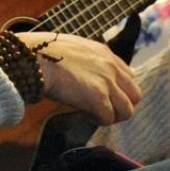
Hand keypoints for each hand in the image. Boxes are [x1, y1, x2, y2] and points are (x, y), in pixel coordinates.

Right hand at [17, 31, 140, 125]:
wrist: (34, 58)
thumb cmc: (44, 54)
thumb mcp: (74, 49)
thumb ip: (87, 60)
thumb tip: (85, 75)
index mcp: (105, 53)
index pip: (129, 77)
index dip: (119, 91)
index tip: (105, 97)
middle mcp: (111, 66)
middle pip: (135, 95)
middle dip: (121, 106)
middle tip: (104, 111)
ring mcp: (106, 82)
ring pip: (127, 111)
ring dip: (112, 117)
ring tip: (96, 116)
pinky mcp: (98, 98)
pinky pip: (108, 118)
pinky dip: (98, 121)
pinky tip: (86, 117)